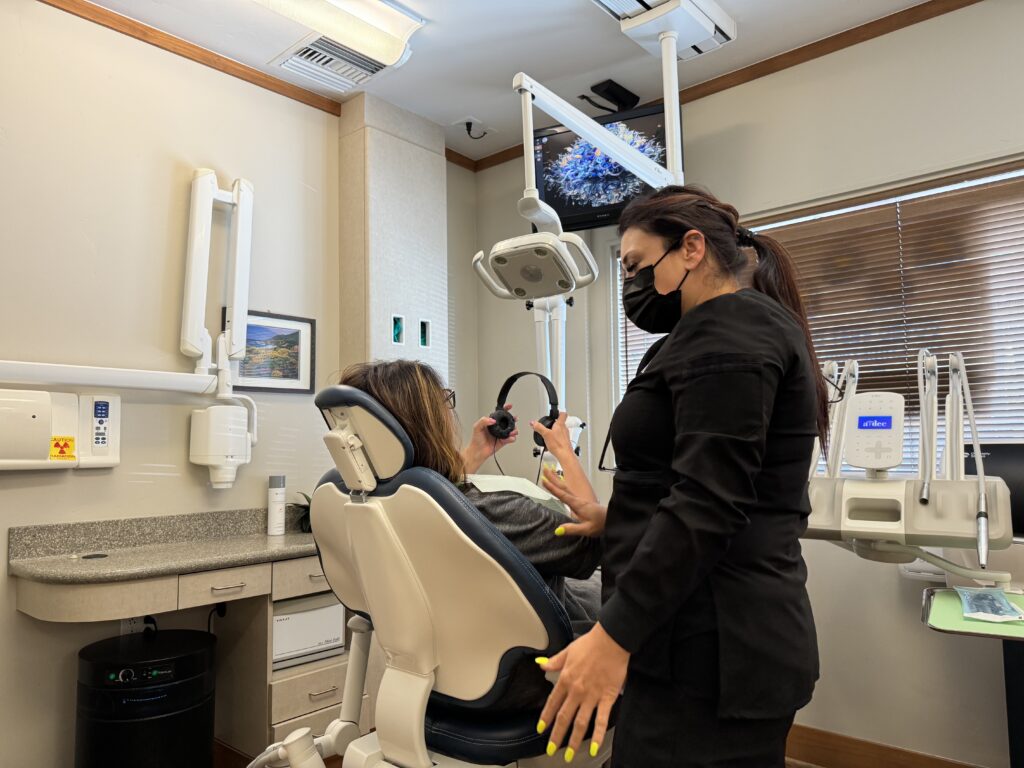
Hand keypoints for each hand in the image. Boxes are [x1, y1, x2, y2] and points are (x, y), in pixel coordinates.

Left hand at [462, 404, 516, 473]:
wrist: (477, 451)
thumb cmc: (476, 440)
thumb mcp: (477, 427)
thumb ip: (483, 421)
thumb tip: (492, 420)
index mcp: (491, 422)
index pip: (499, 414)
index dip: (505, 409)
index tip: (509, 406)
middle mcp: (497, 427)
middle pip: (508, 421)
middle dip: (513, 419)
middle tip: (515, 418)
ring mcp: (501, 434)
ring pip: (511, 430)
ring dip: (514, 429)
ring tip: (513, 431)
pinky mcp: (503, 441)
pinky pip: (510, 439)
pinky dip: (512, 438)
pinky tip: (510, 438)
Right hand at [531, 411, 573, 458]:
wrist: (565, 455)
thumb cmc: (558, 445)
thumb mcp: (545, 434)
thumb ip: (539, 427)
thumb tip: (533, 422)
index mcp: (560, 424)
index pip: (563, 414)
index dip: (559, 412)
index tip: (556, 412)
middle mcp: (564, 429)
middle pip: (561, 423)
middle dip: (555, 423)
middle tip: (550, 424)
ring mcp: (565, 436)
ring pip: (560, 431)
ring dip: (555, 432)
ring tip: (549, 435)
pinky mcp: (565, 442)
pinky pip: (560, 438)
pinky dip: (555, 440)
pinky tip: (550, 444)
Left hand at [537, 624, 627, 760]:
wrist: (611, 640)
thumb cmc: (591, 643)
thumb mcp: (568, 650)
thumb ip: (554, 662)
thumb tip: (541, 665)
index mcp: (566, 679)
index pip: (552, 703)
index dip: (546, 717)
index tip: (541, 728)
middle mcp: (576, 691)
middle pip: (564, 718)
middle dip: (556, 736)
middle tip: (551, 749)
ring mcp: (591, 696)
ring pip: (580, 723)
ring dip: (573, 740)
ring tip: (569, 755)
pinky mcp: (607, 698)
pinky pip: (601, 720)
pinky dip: (597, 735)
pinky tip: (593, 747)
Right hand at [541, 467, 606, 536]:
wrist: (612, 519)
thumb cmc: (601, 524)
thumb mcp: (586, 529)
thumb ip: (572, 529)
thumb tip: (557, 530)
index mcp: (578, 505)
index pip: (563, 495)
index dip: (552, 488)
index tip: (544, 481)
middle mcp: (578, 500)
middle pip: (563, 487)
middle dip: (553, 478)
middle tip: (545, 469)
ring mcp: (580, 500)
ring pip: (566, 487)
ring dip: (557, 480)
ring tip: (550, 473)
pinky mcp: (582, 502)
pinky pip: (569, 491)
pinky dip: (562, 486)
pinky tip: (560, 486)